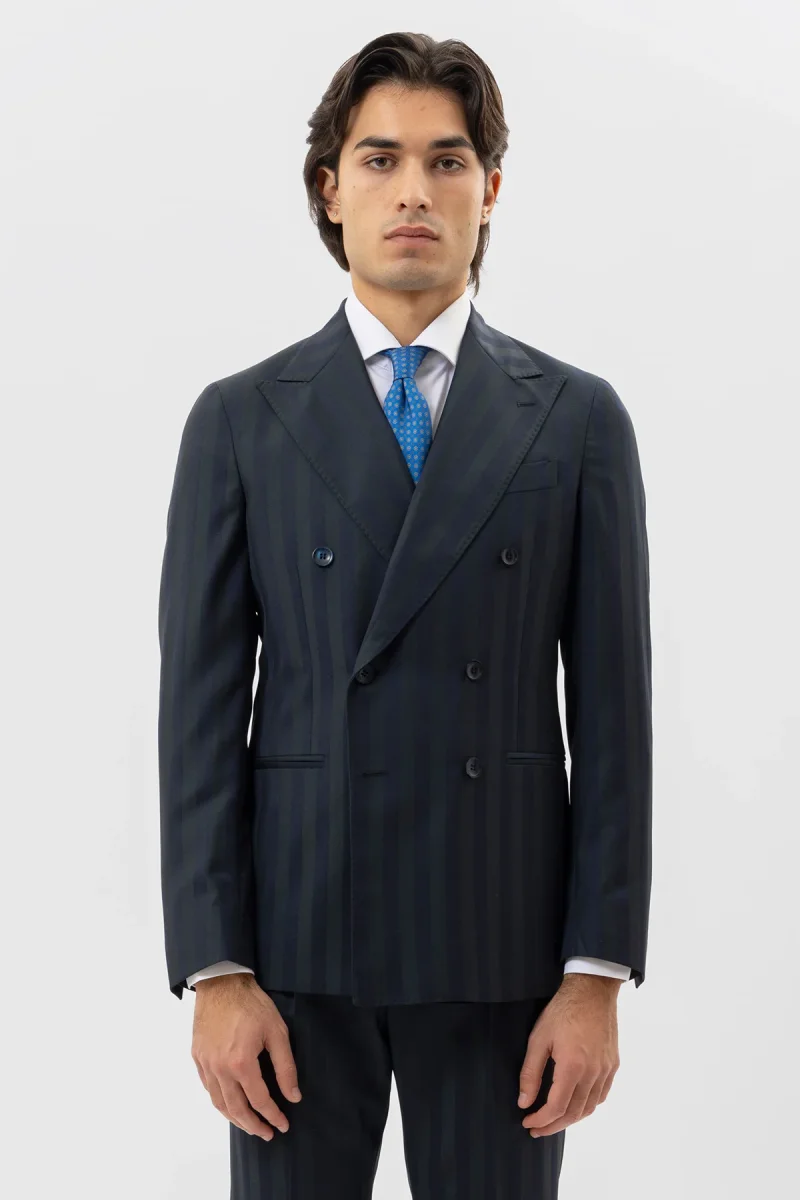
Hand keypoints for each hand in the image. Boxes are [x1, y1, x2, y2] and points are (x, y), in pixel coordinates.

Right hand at [191, 972, 301, 1140]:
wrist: (221, 982)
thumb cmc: (252, 1004)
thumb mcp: (277, 1032)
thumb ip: (285, 1067)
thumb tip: (292, 1096)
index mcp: (241, 1063)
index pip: (259, 1100)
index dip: (273, 1116)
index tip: (283, 1125)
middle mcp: (220, 1069)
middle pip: (236, 1109)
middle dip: (253, 1125)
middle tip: (267, 1134)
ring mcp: (205, 1064)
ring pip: (219, 1103)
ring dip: (235, 1119)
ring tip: (249, 1125)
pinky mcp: (197, 1057)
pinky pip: (208, 1088)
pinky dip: (220, 1101)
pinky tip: (229, 1103)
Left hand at [517, 973, 620, 1137]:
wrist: (592, 990)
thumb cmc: (562, 1010)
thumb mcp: (538, 1038)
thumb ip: (530, 1072)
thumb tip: (524, 1102)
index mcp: (573, 1066)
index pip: (557, 1107)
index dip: (541, 1120)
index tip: (527, 1122)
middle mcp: (593, 1073)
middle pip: (574, 1113)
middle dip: (553, 1125)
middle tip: (536, 1128)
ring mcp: (606, 1070)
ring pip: (590, 1107)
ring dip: (570, 1119)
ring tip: (553, 1120)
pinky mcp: (613, 1064)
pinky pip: (601, 1095)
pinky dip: (587, 1105)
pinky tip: (575, 1104)